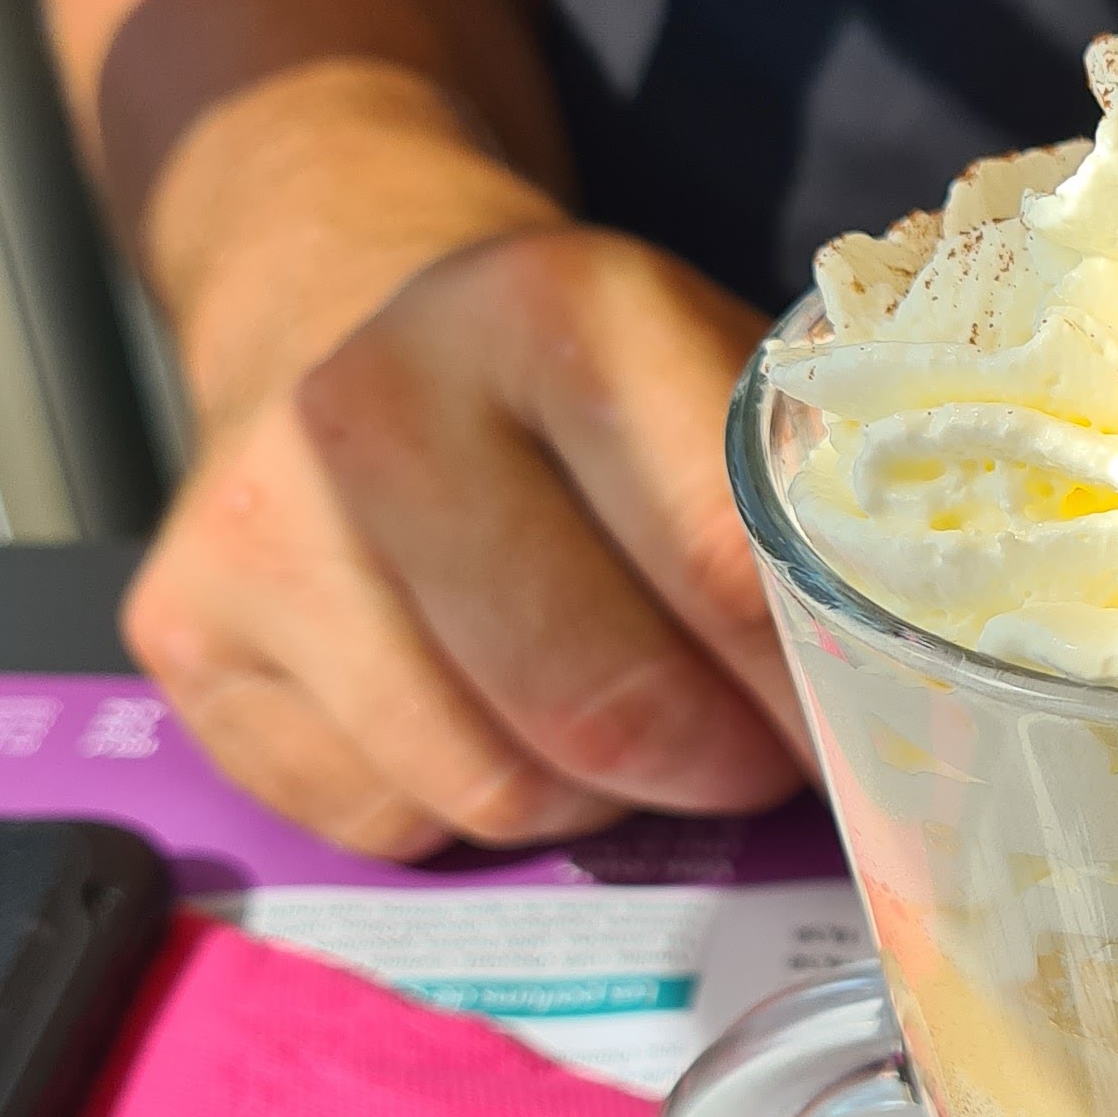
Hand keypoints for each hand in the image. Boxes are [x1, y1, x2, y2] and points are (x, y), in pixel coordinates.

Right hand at [127, 223, 810, 858]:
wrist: (345, 292)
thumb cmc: (576, 371)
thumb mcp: (711, 367)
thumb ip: (809, 501)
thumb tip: (931, 692)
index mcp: (552, 312)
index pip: (728, 567)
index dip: (821, 685)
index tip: (873, 724)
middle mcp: (380, 405)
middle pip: (603, 705)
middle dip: (718, 763)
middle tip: (758, 751)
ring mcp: (264, 523)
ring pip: (497, 787)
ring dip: (602, 796)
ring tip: (630, 726)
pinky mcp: (186, 631)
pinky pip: (388, 824)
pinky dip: (469, 812)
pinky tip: (489, 714)